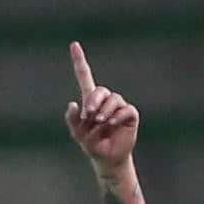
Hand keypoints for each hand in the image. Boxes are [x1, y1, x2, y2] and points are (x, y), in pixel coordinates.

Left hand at [64, 41, 138, 171]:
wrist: (107, 158)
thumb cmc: (92, 144)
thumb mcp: (78, 133)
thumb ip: (73, 120)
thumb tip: (73, 104)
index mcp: (90, 101)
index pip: (85, 77)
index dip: (79, 61)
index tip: (74, 45)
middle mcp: (105, 101)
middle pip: (101, 90)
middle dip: (94, 101)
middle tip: (90, 115)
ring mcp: (119, 107)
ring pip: (114, 99)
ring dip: (105, 111)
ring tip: (101, 123)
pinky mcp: (130, 115)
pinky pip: (126, 110)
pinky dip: (118, 117)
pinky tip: (113, 124)